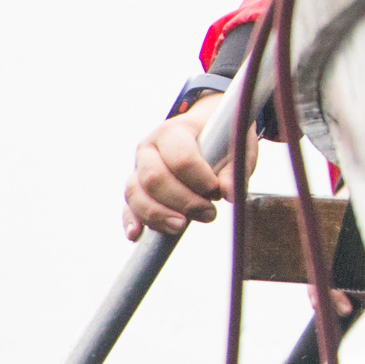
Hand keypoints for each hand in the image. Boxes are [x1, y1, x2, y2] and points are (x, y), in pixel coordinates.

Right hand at [125, 92, 229, 238]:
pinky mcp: (136, 189)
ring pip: (135, 194)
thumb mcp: (236, 147)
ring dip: (158, 215)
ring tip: (182, 226)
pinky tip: (136, 234)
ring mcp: (137, 168)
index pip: (181, 159)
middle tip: (209, 214)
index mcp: (174, 132)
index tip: (217, 191)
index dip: (199, 180)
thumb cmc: (222, 139)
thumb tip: (229, 194)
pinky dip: (131, 221)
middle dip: (182, 201)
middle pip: (154, 179)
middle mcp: (148, 148)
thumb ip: (235, 169)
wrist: (206, 128)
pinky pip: (127, 206)